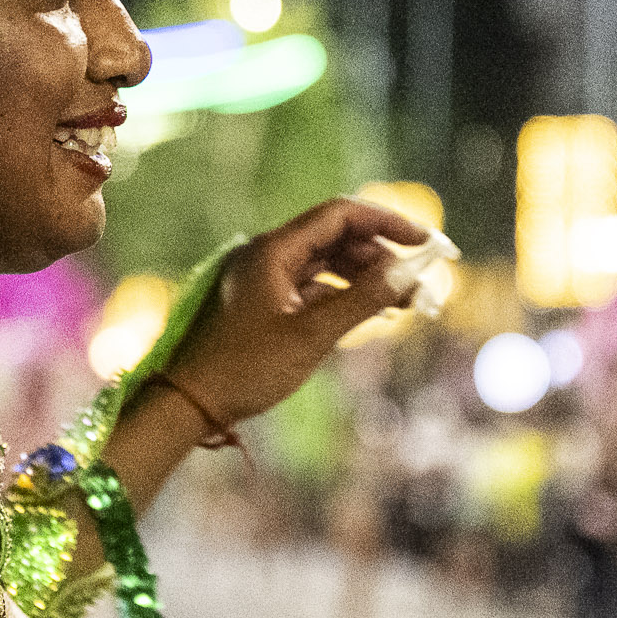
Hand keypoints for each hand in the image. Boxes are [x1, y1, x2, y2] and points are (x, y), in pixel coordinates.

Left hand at [160, 195, 441, 426]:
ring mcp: (263, 278)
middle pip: (336, 238)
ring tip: (407, 303)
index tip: (426, 241)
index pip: (339, 215)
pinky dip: (343, 295)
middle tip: (420, 285)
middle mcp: (266, 255)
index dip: (387, 222)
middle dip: (382, 257)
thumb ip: (362, 300)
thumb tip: (408, 273)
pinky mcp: (264, 302)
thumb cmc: (244, 369)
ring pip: (327, 264)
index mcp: (271, 250)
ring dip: (366, 278)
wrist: (189, 402)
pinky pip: (312, 287)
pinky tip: (373, 312)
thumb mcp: (311, 335)